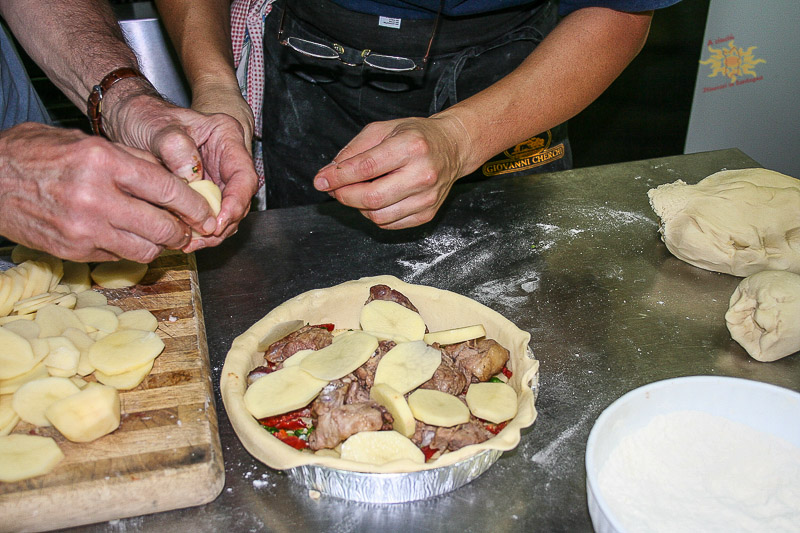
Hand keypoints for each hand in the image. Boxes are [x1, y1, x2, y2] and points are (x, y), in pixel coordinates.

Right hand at [0, 123, 215, 261]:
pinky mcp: (74, 251)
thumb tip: (175, 178)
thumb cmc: (39, 154)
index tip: (207, 212)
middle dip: (183, 232)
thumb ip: (133, 160)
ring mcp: (84, 229)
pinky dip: (130, 250)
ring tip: (161, 235)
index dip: (195, 206)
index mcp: (103, 162)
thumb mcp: (89, 142)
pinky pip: (118, 257)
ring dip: (159, 246)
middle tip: (189, 229)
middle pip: (163, 227)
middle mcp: (96, 197)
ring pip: (145, 249)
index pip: (167, 189)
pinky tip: (128, 237)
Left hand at [106, 90, 257, 250]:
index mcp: (226, 137)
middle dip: (223, 223)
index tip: (219, 222)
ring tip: (188, 240)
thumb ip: (176, 148)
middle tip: (199, 238)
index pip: (244, 176)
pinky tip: (182, 235)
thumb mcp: (157, 126)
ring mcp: (214, 177)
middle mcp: (225, 159)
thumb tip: (192, 178)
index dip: (236, 203)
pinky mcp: (201, 191)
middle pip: (238, 200)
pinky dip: (197, 229)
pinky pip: (207, 215)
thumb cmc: (145, 116)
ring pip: (225, 212)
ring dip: (210, 231)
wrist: (128, 119)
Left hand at [312, 115, 470, 228]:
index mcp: (411, 146)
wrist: (452, 147)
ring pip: (379, 216)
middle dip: (345, 196)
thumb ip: (354, 150)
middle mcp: (422, 173)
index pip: (366, 168)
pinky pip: (390, 224)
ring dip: (359, 207)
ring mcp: (427, 197)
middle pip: (372, 197)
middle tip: (335, 189)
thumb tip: (329, 175)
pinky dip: (375, 215)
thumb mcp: (382, 129)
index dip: (338, 177)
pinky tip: (376, 200)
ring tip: (358, 192)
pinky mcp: (428, 213)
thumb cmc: (415, 136)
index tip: (321, 181)